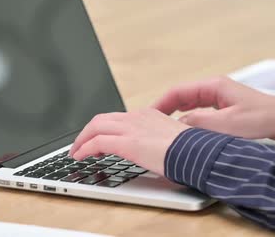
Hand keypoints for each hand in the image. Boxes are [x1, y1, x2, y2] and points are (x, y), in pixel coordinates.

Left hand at [69, 108, 189, 175]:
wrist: (199, 154)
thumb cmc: (192, 152)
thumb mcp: (171, 141)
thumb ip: (157, 142)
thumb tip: (150, 153)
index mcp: (148, 115)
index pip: (118, 118)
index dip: (103, 128)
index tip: (96, 139)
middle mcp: (137, 117)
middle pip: (102, 119)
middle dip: (87, 132)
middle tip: (80, 145)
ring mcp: (131, 128)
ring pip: (95, 127)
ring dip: (81, 140)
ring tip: (76, 152)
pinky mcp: (127, 142)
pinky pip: (96, 143)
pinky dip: (84, 149)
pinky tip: (79, 158)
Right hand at [152, 76, 274, 140]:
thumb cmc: (264, 118)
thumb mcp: (226, 124)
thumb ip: (199, 124)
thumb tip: (176, 126)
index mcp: (213, 86)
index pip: (177, 92)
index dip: (159, 104)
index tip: (147, 115)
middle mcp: (214, 89)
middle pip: (181, 98)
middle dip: (165, 110)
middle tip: (151, 124)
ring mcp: (220, 99)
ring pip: (190, 107)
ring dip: (177, 117)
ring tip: (164, 130)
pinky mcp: (225, 110)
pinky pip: (200, 113)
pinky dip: (189, 122)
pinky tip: (186, 133)